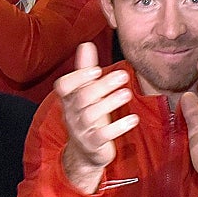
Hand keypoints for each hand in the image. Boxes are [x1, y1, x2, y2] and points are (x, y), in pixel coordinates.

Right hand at [56, 42, 137, 193]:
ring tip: (127, 94)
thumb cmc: (87, 116)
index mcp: (69, 99)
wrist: (85, 152)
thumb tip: (86, 44)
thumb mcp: (85, 93)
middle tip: (123, 76)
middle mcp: (72, 113)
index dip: (78, 77)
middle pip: (83, 97)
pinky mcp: (93, 144)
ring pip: (91, 115)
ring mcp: (81, 129)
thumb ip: (85, 70)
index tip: (97, 70)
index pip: (64, 86)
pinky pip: (103, 135)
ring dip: (110, 102)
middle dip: (103, 86)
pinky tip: (134, 119)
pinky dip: (119, 127)